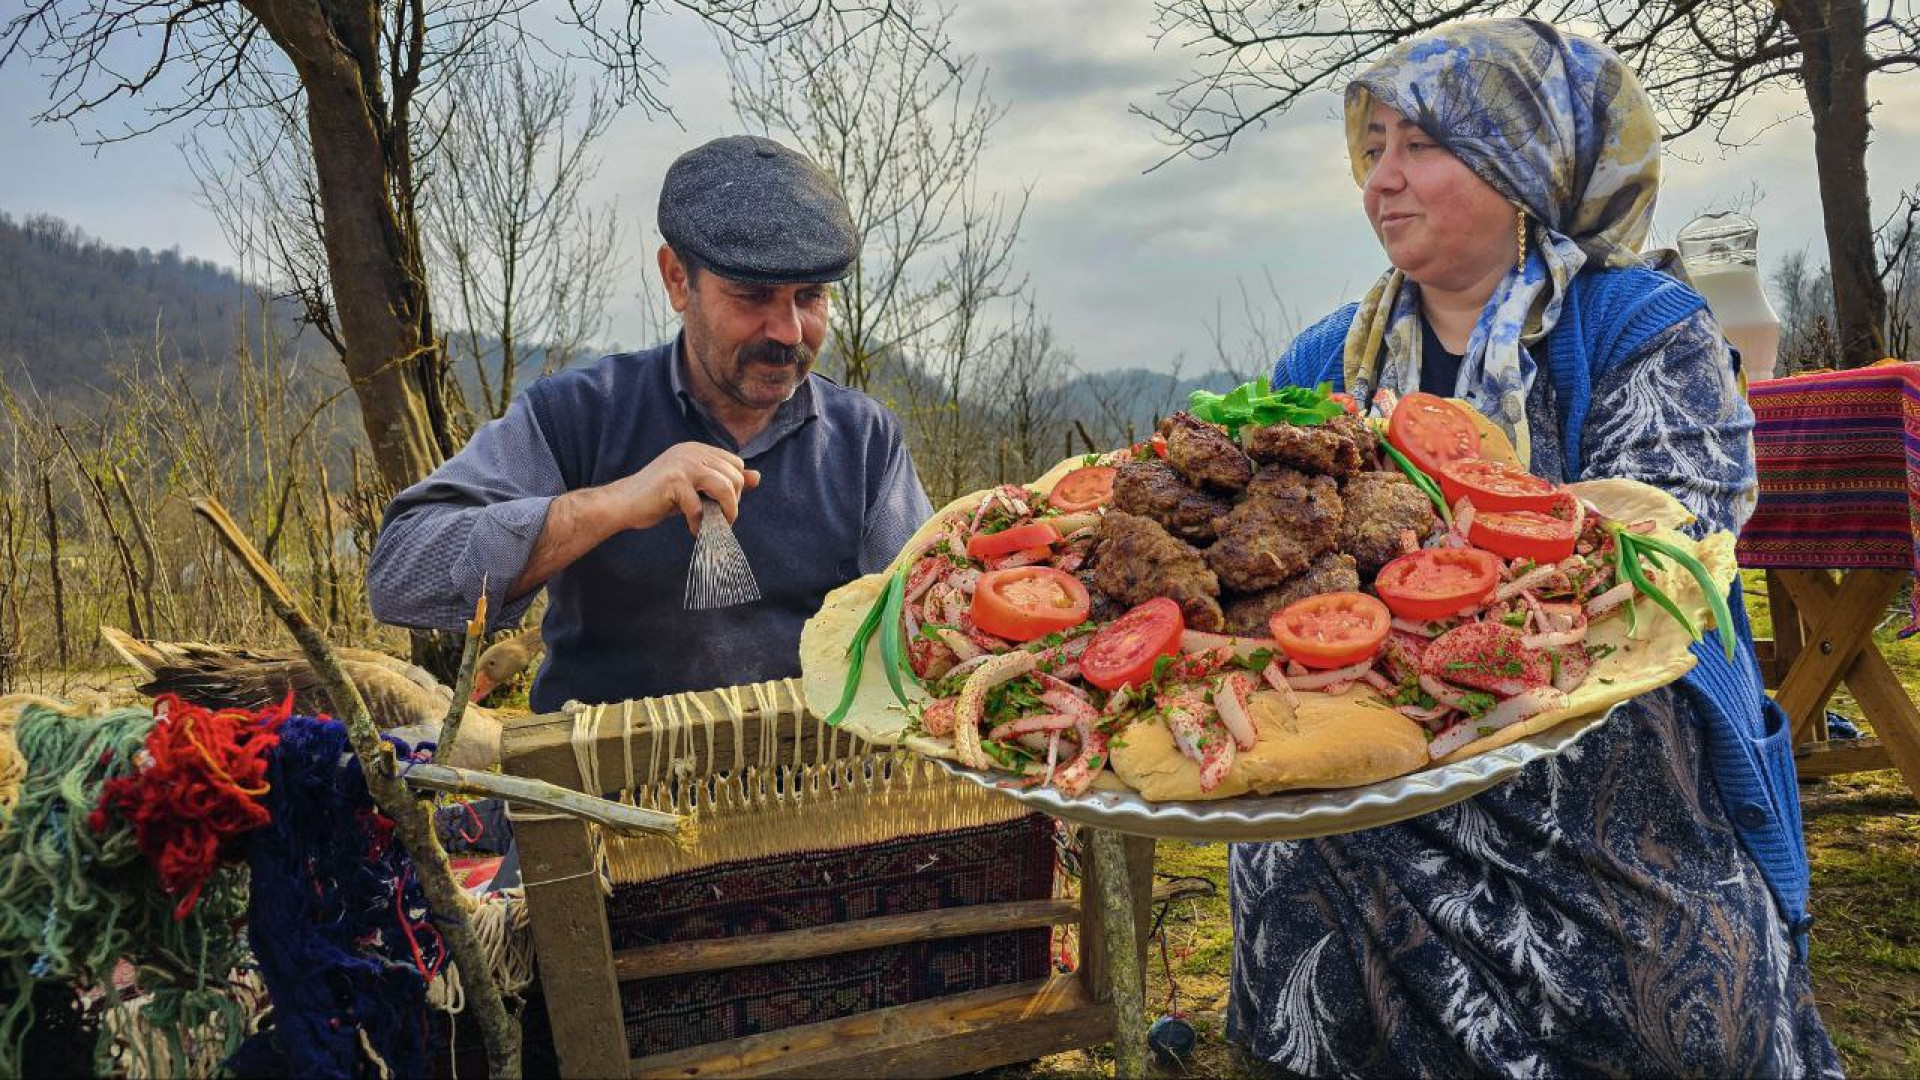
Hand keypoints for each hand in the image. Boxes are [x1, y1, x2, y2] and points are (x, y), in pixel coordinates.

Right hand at [603, 442, 761, 533]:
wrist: (623, 503)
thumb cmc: (660, 497)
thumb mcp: (696, 488)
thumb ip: (724, 482)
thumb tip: (757, 477)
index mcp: (698, 449)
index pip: (735, 464)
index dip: (735, 488)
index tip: (723, 507)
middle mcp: (692, 452)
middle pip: (734, 476)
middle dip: (733, 503)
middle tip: (721, 521)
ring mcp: (682, 464)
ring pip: (724, 487)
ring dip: (725, 512)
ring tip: (715, 526)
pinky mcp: (673, 481)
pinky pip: (699, 505)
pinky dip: (700, 522)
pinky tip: (693, 529)